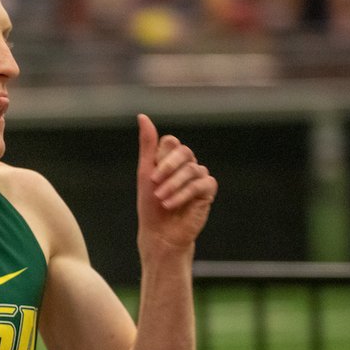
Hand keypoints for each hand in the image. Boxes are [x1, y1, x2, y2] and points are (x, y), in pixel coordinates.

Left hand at [136, 114, 216, 252]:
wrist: (159, 232)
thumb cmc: (150, 204)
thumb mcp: (145, 172)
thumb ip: (148, 145)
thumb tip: (142, 116)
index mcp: (170, 158)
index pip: (171, 143)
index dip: (161, 157)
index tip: (150, 176)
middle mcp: (186, 164)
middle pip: (183, 152)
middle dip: (167, 168)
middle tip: (154, 184)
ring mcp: (199, 176)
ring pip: (191, 169)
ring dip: (173, 185)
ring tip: (162, 200)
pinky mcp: (207, 191)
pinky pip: (202, 184)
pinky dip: (184, 194)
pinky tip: (171, 204)